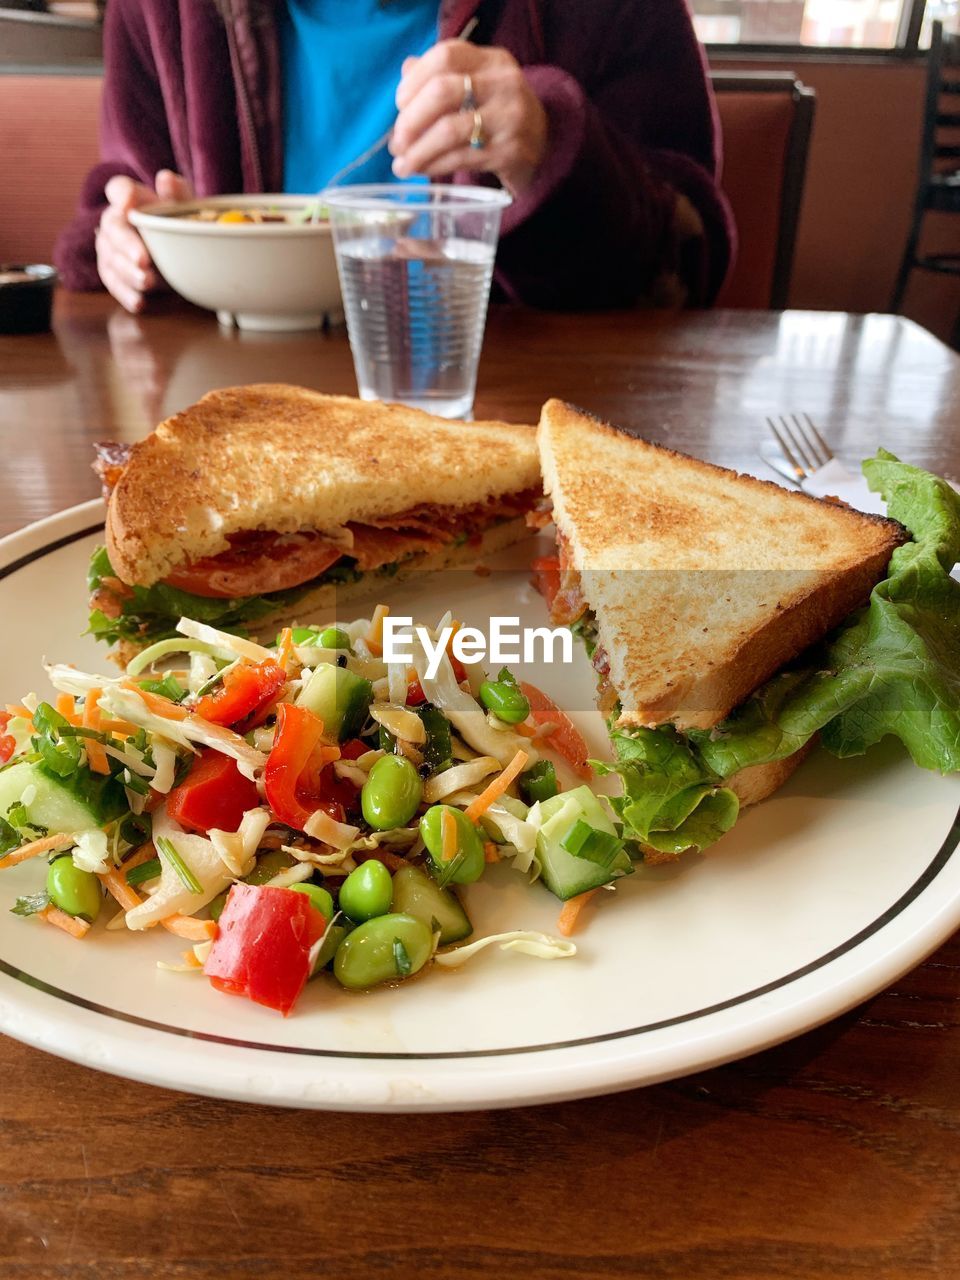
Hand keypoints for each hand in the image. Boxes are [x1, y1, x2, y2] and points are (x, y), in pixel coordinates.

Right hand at [97, 169, 192, 312]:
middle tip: (144, 260)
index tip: (129, 205)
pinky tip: (139, 302)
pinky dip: (126, 294)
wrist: (178, 253)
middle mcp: (114, 221)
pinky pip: (113, 283)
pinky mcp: (111, 271)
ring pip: (111, 258)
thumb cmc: (177, 225)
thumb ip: (177, 193)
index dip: (121, 195)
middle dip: (127, 245)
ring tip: (148, 282)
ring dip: (129, 273)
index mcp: (130, 198)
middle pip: (113, 228)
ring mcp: (109, 247)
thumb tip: (166, 179)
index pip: (118, 188)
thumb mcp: (184, 209)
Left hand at [390, 41, 547, 195]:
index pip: (445, 57)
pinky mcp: (509, 151)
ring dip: (419, 151)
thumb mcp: (476, 86)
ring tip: (402, 165)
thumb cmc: (497, 114)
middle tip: (396, 143)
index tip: (399, 105)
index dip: (414, 80)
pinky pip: (461, 158)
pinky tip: (422, 170)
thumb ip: (442, 76)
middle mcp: (504, 84)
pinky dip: (435, 165)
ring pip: (449, 130)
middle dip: (411, 120)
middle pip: (443, 92)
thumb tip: (405, 71)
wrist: (541, 145)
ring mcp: (509, 118)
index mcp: (492, 61)